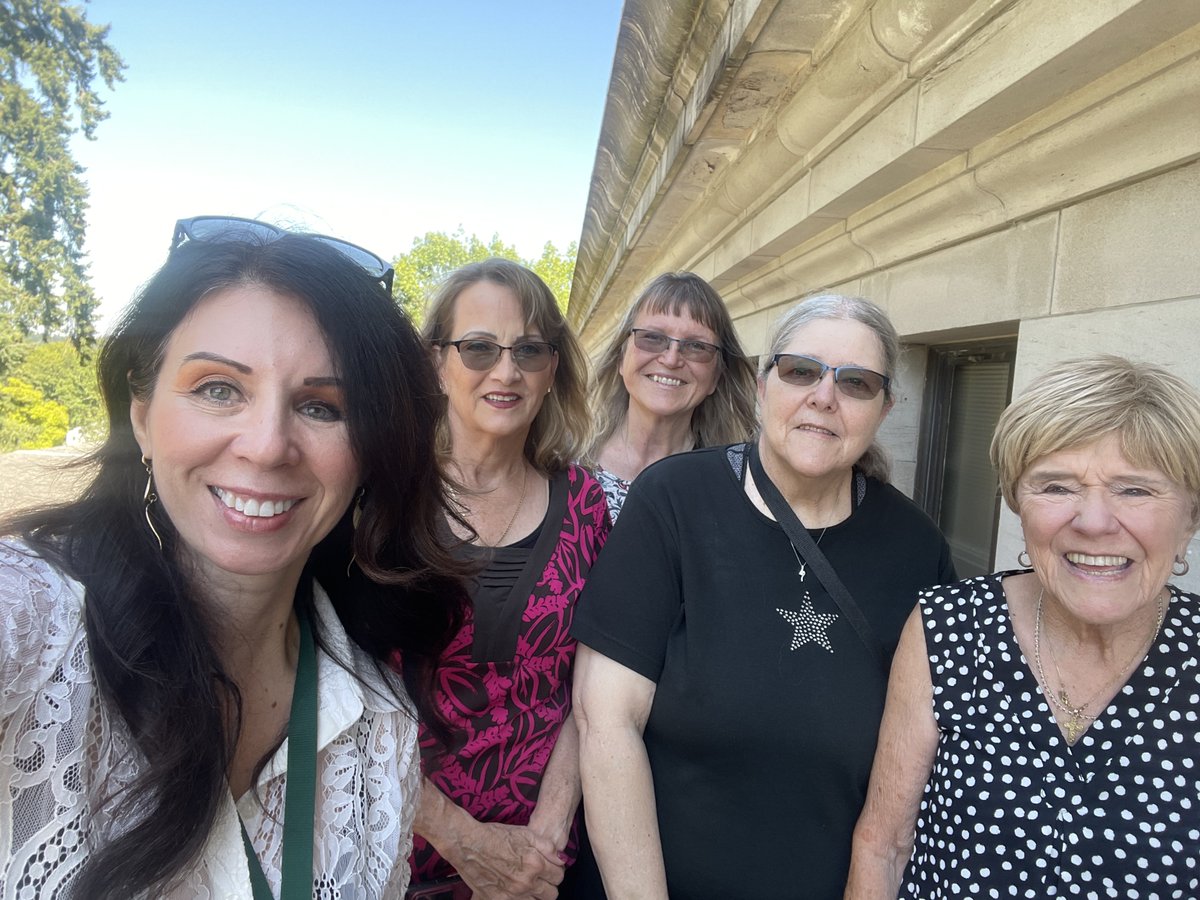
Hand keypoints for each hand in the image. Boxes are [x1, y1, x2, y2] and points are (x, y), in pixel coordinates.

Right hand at [445, 819, 564, 899]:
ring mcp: (512, 894)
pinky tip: (516, 890)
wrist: (468, 845)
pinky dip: (521, 899)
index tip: (550, 868)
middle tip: (541, 877)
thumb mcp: (525, 833)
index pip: (558, 877)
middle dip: (549, 885)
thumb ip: (547, 847)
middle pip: (551, 894)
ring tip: (529, 885)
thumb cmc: (495, 836)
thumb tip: (560, 859)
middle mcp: (526, 882)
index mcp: (535, 864)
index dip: (556, 871)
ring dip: (537, 895)